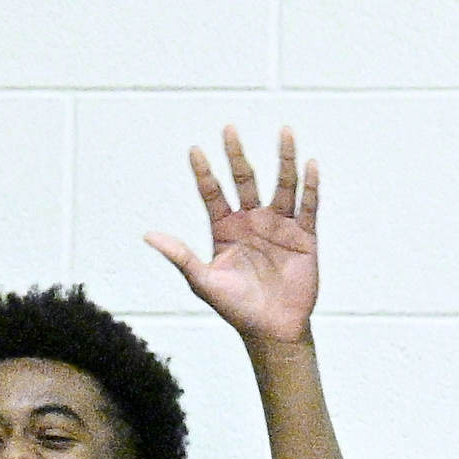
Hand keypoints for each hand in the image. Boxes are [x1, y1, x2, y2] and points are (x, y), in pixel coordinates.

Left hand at [146, 125, 320, 351]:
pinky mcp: (304, 236)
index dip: (204, 173)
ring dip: (284, 159)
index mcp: (225, 229)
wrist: (272, 330)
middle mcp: (252, 220)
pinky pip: (308, 206)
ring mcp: (279, 225)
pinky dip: (310, 186)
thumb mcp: (203, 282)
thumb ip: (180, 255)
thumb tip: (148, 234)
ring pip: (282, 185)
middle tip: (228, 129)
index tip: (194, 150)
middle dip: (237, 155)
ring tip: (285, 131)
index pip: (212, 193)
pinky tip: (310, 164)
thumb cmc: (236, 308)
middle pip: (245, 180)